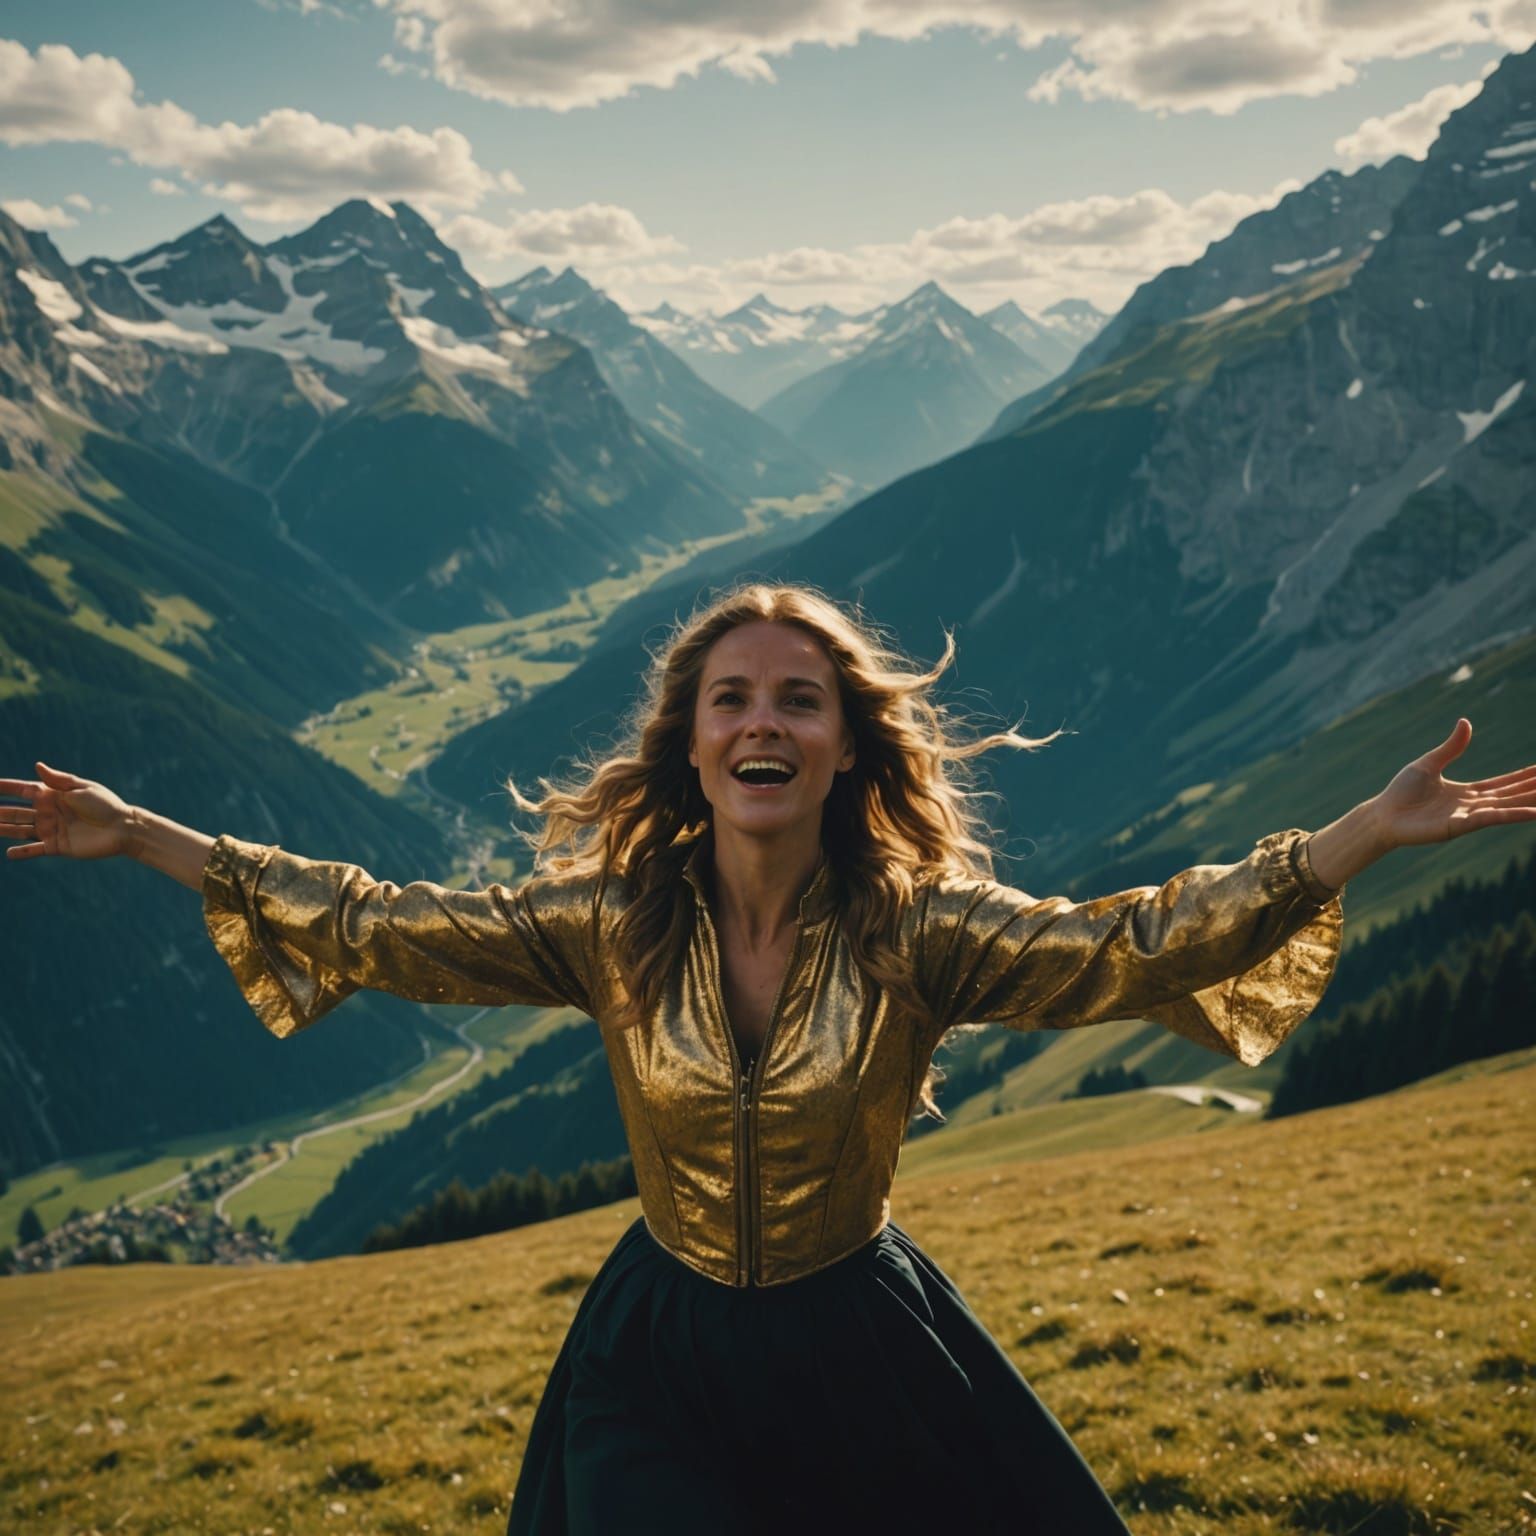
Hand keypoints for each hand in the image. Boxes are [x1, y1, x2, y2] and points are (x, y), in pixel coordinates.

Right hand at [1, 762, 136, 861]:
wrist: (124, 829)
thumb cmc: (106, 805)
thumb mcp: (82, 788)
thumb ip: (58, 780)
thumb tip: (37, 765)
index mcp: (53, 795)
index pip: (22, 790)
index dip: (5, 788)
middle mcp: (48, 812)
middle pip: (16, 811)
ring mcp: (52, 829)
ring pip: (20, 830)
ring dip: (3, 829)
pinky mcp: (58, 846)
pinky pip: (35, 849)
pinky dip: (22, 852)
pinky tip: (9, 854)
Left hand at [1373, 718, 1535, 848]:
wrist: (1382, 815)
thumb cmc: (1401, 792)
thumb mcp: (1429, 763)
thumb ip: (1451, 747)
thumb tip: (1466, 722)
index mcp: (1467, 792)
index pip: (1503, 784)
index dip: (1524, 778)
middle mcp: (1472, 806)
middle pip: (1511, 795)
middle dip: (1533, 789)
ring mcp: (1467, 817)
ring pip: (1507, 807)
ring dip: (1530, 802)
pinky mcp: (1459, 826)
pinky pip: (1491, 818)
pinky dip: (1513, 814)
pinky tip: (1534, 812)